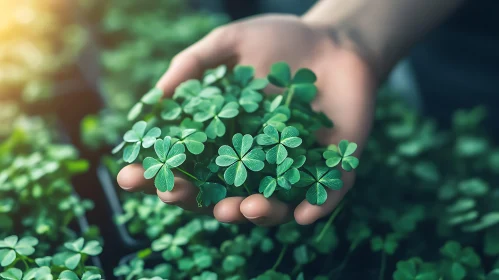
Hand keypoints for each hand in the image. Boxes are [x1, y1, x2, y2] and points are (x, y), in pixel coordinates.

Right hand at [117, 14, 376, 225]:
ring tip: (235, 207)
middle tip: (175, 193)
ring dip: (251, 213)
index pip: (188, 163)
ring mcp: (293, 167)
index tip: (130, 175)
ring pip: (269, 204)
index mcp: (228, 136)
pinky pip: (325, 196)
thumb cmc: (282, 40)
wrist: (338, 38)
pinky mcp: (333, 166)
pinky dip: (315, 208)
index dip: (157, 172)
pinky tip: (302, 214)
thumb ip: (195, 64)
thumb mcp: (232, 44)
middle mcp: (255, 160)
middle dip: (194, 200)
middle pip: (219, 192)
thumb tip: (156, 97)